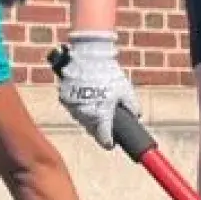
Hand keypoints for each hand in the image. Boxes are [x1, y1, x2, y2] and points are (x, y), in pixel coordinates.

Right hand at [57, 31, 140, 149]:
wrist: (87, 56)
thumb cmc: (108, 73)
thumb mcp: (125, 89)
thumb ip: (132, 105)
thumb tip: (136, 115)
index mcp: (101, 117)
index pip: (103, 140)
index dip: (109, 142)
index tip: (112, 143)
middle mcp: (85, 116)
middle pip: (92, 130)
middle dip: (99, 128)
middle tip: (107, 121)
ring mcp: (72, 107)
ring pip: (82, 119)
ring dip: (89, 117)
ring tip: (98, 105)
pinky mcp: (63, 98)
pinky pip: (73, 108)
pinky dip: (80, 106)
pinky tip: (87, 97)